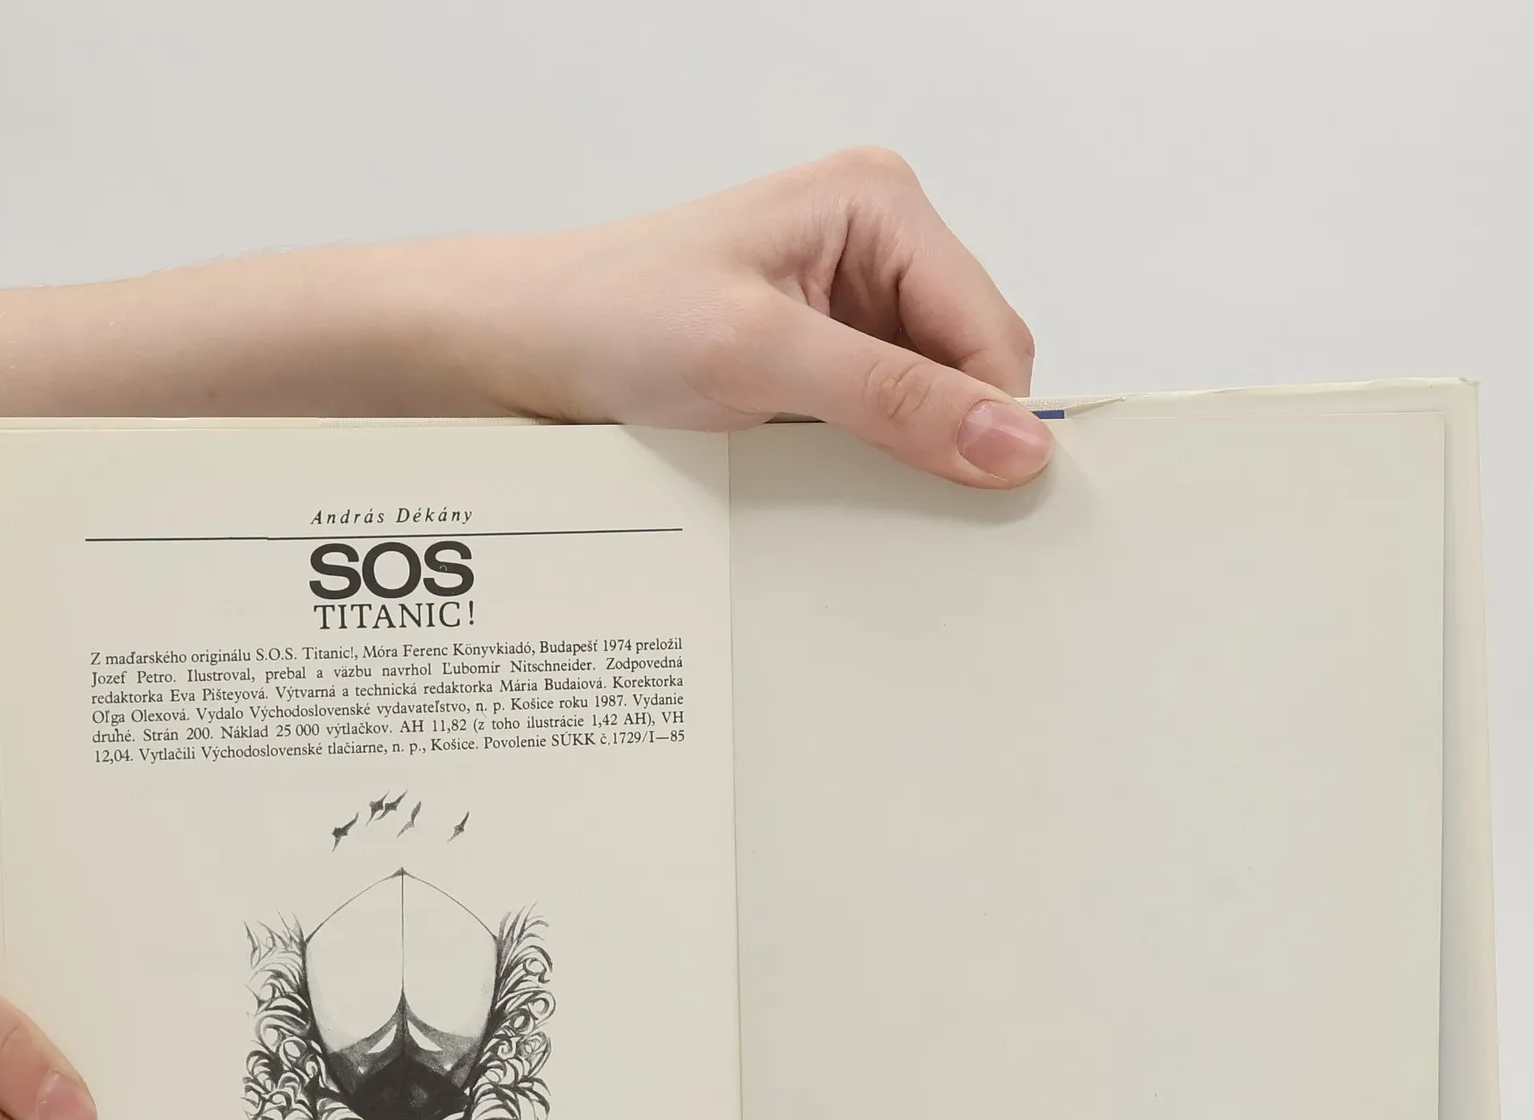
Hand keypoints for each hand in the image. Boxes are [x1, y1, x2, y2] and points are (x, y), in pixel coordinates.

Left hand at [437, 147, 1053, 487]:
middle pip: (970, 367)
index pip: (992, 331)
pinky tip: (821, 477)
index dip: (993, 420)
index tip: (981, 499)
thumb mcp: (761, 357)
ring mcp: (847, 304)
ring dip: (902, 455)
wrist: (520, 347)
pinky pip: (880, 423)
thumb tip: (1012, 440)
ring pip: (930, 403)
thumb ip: (893, 398)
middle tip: (896, 500)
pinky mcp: (816, 358)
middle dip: (948, 436)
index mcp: (880, 204)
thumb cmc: (612, 318)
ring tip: (835, 477)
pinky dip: (866, 462)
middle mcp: (875, 245)